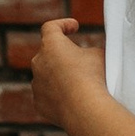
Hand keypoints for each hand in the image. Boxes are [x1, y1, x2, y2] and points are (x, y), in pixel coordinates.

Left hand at [28, 15, 106, 133]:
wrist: (85, 110)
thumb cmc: (93, 78)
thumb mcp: (98, 55)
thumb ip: (87, 52)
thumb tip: (86, 58)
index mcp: (51, 45)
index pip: (51, 28)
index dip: (63, 25)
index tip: (74, 27)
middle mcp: (38, 62)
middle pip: (48, 53)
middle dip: (62, 54)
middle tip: (79, 59)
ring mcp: (36, 83)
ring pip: (46, 75)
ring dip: (59, 76)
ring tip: (79, 83)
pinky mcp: (38, 103)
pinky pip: (47, 95)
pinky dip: (57, 95)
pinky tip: (73, 100)